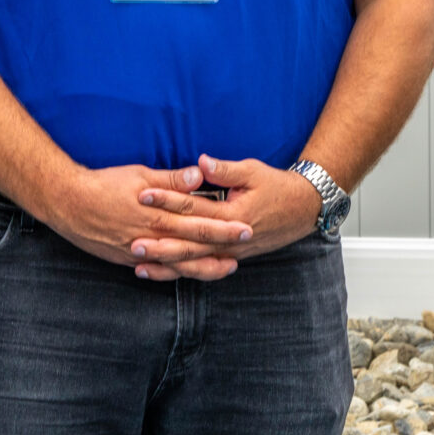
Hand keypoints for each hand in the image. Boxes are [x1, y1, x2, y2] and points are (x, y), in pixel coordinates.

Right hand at [38, 164, 253, 280]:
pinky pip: (158, 269)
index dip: (223, 226)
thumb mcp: (138, 175)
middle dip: (222, 246)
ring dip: (204, 266)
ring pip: (179, 264)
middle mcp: (152, 237)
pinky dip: (176, 273)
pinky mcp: (128, 259)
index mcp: (157, 214)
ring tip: (225, 267)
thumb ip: (171, 180)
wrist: (67, 204)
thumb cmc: (103, 185)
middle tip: (245, 245)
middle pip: (194, 245)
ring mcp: (140, 252)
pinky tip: (189, 273)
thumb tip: (199, 176)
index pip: (197, 221)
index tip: (245, 226)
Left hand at [129, 154, 321, 279]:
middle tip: (131, 241)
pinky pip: (200, 269)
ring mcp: (229, 252)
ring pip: (193, 262)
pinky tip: (158, 272)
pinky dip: (178, 272)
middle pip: (189, 243)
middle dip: (159, 243)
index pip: (193, 208)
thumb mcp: (253, 172)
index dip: (167, 200)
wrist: (302, 210)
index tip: (143, 194)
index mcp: (233, 215)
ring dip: (166, 264)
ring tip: (138, 263)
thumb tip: (201, 162)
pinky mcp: (228, 258)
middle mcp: (229, 239)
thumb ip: (225, 170)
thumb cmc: (277, 187)